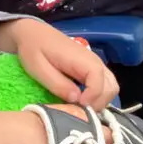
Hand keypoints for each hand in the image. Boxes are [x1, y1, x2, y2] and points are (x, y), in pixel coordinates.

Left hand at [0, 18, 118, 110]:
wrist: (31, 32)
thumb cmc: (33, 48)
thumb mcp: (39, 68)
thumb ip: (58, 84)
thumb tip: (77, 100)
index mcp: (81, 59)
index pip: (100, 83)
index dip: (92, 99)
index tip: (77, 107)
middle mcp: (93, 60)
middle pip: (111, 87)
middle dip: (99, 103)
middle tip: (79, 111)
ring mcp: (93, 63)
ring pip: (111, 86)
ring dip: (100, 101)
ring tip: (81, 108)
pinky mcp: (90, 67)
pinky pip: (103, 84)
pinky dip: (98, 95)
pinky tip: (81, 100)